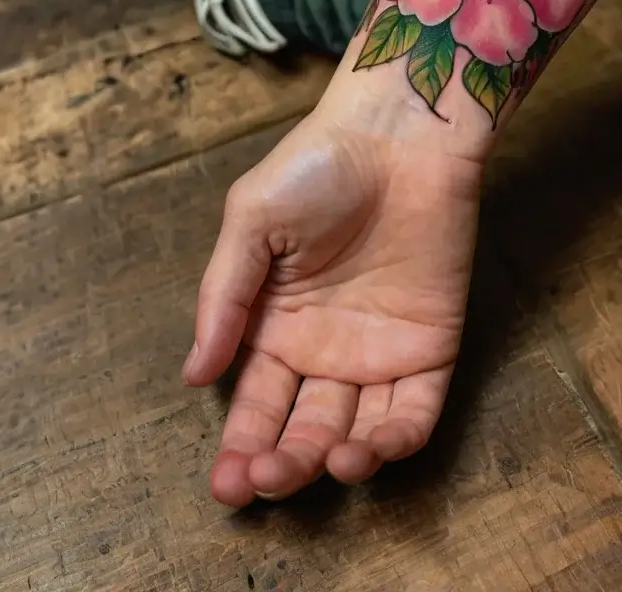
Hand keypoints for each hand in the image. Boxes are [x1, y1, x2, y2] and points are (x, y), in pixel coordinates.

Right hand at [185, 108, 482, 505]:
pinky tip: (368, 451)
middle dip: (282, 463)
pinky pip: (414, 411)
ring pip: (356, 430)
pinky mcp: (429, 346)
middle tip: (266, 479)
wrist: (397, 136)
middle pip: (302, 428)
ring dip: (337, 460)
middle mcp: (324, 350)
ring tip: (324, 463)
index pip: (255, 404)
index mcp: (275, 327)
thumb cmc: (315, 169)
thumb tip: (192, 375)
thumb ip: (223, 299)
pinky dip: (395, 441)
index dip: (239, 447)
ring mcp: (378, 351)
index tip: (225, 484)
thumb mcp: (250, 224)